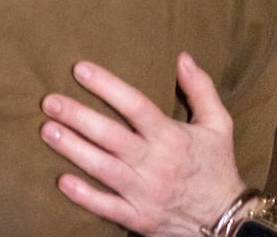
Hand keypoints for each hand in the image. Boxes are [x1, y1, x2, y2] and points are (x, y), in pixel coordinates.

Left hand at [40, 52, 246, 236]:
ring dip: (74, 150)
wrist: (229, 222)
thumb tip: (183, 57)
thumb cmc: (216, 167)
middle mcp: (157, 164)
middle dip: (79, 117)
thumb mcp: (219, 126)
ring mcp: (146, 193)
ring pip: (104, 169)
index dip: (108, 87)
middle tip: (49, 102)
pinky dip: (85, 196)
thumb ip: (201, 90)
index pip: (136, 106)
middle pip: (112, 136)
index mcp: (172, 138)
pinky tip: (62, 181)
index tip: (80, 69)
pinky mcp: (139, 218)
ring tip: (47, 131)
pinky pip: (108, 208)